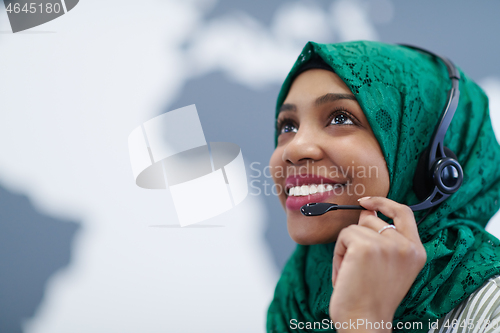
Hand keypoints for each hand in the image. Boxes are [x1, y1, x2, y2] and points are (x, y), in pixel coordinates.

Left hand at [329, 196, 426, 331]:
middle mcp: (406, 246)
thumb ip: (384, 238)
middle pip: (371, 218)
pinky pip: (343, 236)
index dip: (384, 201)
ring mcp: (386, 244)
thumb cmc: (372, 298)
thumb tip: (367, 209)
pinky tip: (344, 273)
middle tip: (357, 266)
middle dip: (357, 237)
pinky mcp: (365, 246)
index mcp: (416, 251)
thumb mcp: (389, 266)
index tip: (367, 201)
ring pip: (355, 227)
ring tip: (352, 272)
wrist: (365, 322)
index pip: (404, 212)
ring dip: (346, 248)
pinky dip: (338, 254)